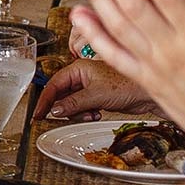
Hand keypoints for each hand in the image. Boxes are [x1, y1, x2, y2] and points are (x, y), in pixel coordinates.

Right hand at [33, 59, 158, 121]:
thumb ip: (73, 103)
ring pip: (71, 104)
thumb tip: (55, 110)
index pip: (54, 85)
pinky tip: (97, 114)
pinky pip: (82, 108)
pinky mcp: (96, 97)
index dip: (44, 100)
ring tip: (91, 114)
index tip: (37, 114)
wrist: (147, 94)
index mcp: (78, 69)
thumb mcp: (96, 95)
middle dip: (66, 108)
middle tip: (71, 116)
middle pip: (61, 95)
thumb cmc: (127, 85)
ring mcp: (89, 87)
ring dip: (78, 113)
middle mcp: (81, 76)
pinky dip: (86, 114)